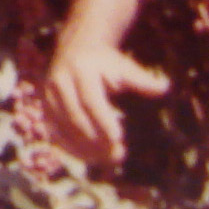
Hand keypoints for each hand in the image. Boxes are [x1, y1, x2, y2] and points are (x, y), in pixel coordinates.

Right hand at [37, 41, 167, 169]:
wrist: (75, 48)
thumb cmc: (105, 62)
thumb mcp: (123, 65)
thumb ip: (141, 79)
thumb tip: (164, 87)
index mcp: (80, 70)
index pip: (91, 100)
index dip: (103, 120)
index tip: (118, 138)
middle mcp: (59, 82)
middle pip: (76, 117)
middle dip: (96, 139)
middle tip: (118, 155)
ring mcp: (48, 96)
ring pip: (64, 128)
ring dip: (85, 148)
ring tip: (108, 159)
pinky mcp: (45, 108)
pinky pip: (55, 133)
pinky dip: (71, 148)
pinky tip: (90, 158)